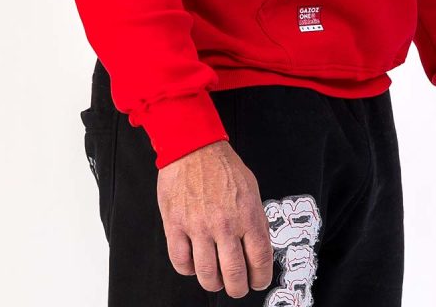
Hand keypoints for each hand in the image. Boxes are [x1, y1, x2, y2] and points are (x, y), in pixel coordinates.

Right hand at [158, 139, 273, 296]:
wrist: (193, 146)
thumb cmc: (221, 164)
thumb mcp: (251, 188)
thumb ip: (255, 219)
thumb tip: (259, 246)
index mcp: (247, 214)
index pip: (260, 260)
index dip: (260, 278)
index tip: (258, 281)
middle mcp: (225, 224)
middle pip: (235, 275)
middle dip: (238, 288)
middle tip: (236, 286)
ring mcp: (199, 227)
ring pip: (207, 275)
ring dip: (213, 283)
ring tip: (215, 278)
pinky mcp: (175, 225)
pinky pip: (181, 263)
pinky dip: (188, 269)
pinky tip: (193, 263)